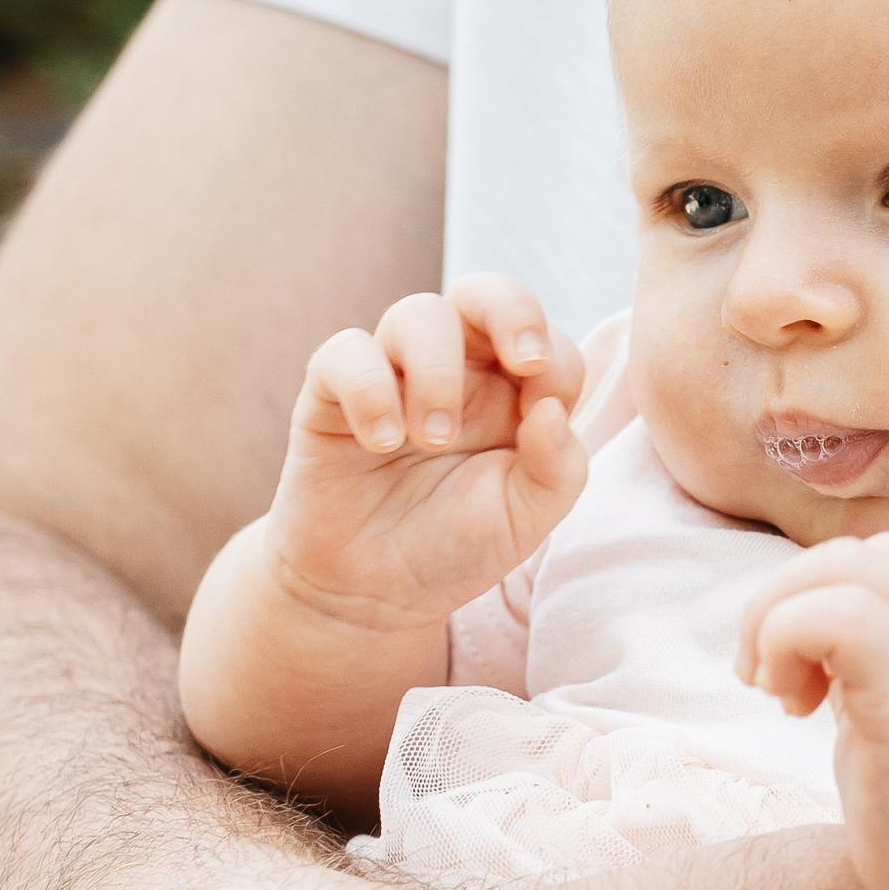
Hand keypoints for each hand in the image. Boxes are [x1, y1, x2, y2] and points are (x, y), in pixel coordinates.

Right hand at [269, 274, 585, 636]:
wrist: (372, 595)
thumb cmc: (455, 546)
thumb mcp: (523, 520)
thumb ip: (555, 468)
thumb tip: (552, 408)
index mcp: (511, 395)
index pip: (546, 343)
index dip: (555, 364)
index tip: (543, 414)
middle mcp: (457, 372)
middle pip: (483, 295)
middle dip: (511, 310)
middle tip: (524, 362)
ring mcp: (394, 375)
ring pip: (417, 314)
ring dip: (436, 372)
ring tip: (432, 439)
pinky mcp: (333, 393)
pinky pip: (345, 353)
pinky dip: (368, 388)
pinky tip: (380, 441)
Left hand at [739, 532, 888, 889]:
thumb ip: (866, 668)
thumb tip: (799, 644)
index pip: (879, 558)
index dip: (817, 597)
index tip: (798, 673)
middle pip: (851, 554)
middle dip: (780, 604)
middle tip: (769, 682)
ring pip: (843, 566)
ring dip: (778, 621)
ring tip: (779, 692)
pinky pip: (842, 618)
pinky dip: (789, 641)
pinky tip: (792, 705)